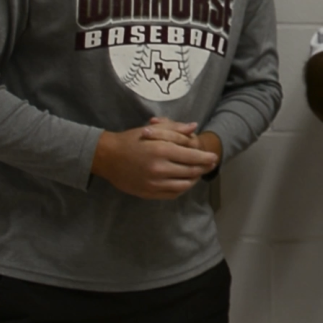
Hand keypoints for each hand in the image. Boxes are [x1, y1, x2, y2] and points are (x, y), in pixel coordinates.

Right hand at [92, 122, 218, 199]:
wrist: (107, 157)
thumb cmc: (131, 140)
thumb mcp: (153, 129)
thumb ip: (176, 129)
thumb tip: (195, 127)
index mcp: (162, 150)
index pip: (192, 157)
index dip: (206, 158)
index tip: (214, 158)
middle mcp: (159, 168)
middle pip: (190, 172)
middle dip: (203, 168)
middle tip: (210, 165)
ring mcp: (153, 183)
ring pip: (183, 185)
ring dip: (194, 180)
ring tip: (198, 173)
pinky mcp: (148, 193)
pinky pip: (172, 194)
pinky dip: (182, 189)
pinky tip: (185, 182)